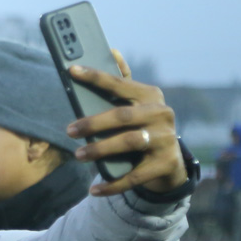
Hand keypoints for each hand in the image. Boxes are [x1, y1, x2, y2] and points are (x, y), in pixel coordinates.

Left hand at [66, 50, 187, 196]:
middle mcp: (161, 114)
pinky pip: (134, 176)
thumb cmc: (143, 127)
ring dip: (100, 150)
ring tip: (79, 155)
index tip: (71, 70)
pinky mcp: (164, 164)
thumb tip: (112, 50)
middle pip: (122, 116)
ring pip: (129, 143)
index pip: (118, 84)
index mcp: (150, 96)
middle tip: (69, 131)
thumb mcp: (136, 105)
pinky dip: (112, 185)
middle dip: (93, 123)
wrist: (170, 162)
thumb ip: (122, 82)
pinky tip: (94, 190)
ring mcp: (166, 140)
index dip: (95, 77)